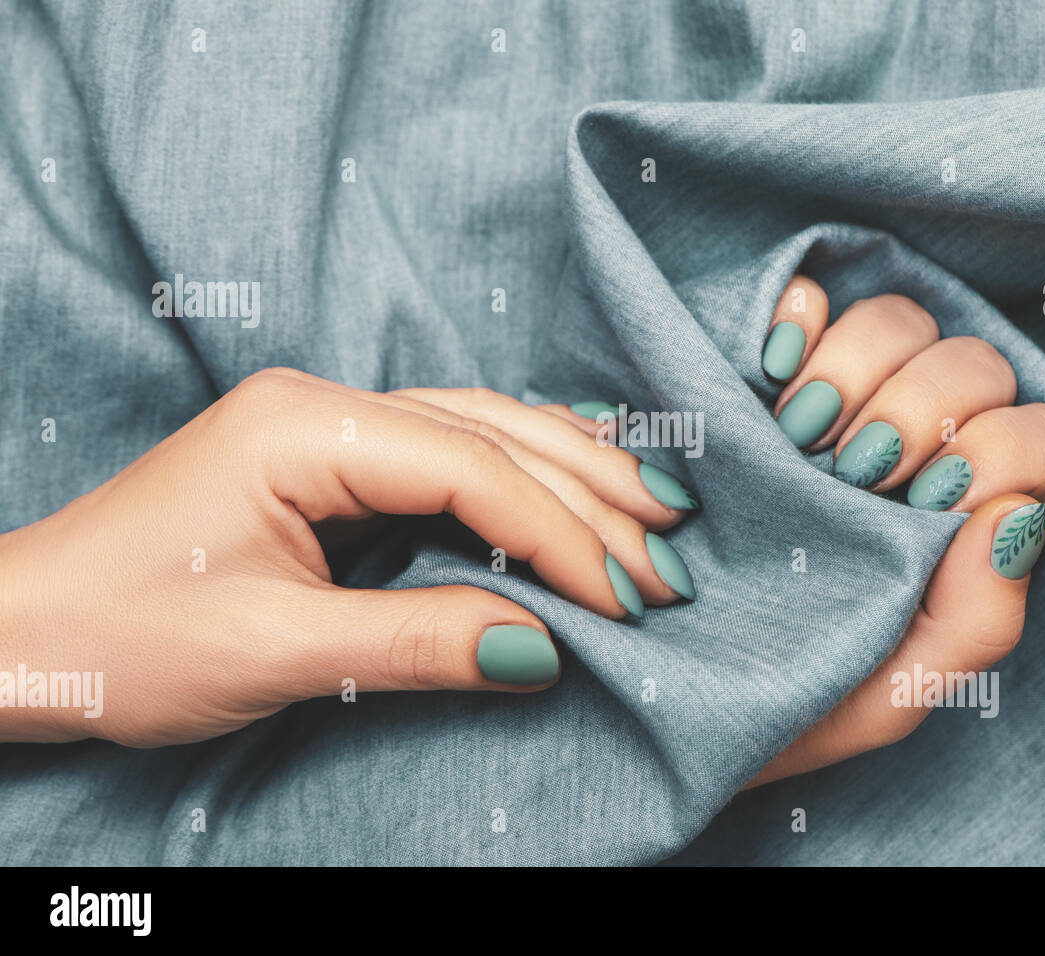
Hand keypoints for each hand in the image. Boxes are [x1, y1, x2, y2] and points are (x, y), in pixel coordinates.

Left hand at [0, 369, 698, 745]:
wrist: (21, 636)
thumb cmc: (121, 638)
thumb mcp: (274, 651)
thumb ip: (416, 640)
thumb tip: (545, 649)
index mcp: (303, 429)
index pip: (473, 467)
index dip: (561, 534)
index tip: (629, 599)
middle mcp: (324, 405)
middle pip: (493, 431)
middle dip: (590, 495)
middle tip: (673, 556)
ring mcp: (327, 426)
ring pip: (482, 428)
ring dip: (572, 472)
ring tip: (658, 508)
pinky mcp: (330, 462)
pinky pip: (453, 452)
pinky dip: (523, 473)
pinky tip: (575, 481)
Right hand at [752, 277, 1044, 784]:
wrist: (669, 682)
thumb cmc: (794, 701)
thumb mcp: (895, 690)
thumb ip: (980, 620)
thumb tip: (1014, 511)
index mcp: (976, 523)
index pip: (1042, 435)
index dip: (999, 448)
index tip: (927, 500)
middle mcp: (925, 451)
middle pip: (973, 362)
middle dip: (918, 409)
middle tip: (853, 473)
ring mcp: (848, 405)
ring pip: (898, 321)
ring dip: (853, 368)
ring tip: (797, 435)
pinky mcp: (775, 375)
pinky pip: (808, 303)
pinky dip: (794, 319)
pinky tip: (766, 372)